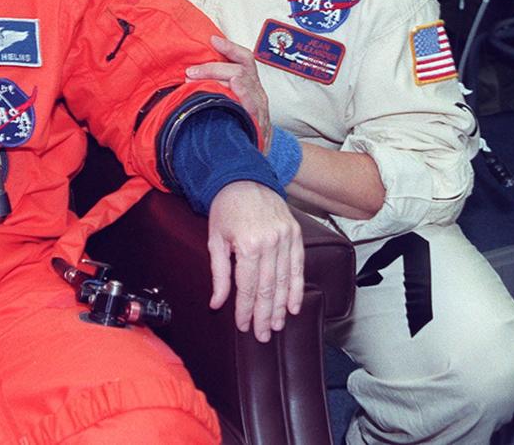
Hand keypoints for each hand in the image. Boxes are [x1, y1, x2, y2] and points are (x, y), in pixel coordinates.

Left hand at [187, 34, 270, 146]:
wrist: (257, 153)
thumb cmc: (241, 123)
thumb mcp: (233, 102)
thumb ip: (218, 87)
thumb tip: (190, 76)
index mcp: (250, 83)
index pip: (244, 58)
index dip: (230, 48)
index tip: (213, 40)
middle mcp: (257, 92)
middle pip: (238, 70)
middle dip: (212, 68)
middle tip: (190, 72)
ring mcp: (259, 107)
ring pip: (243, 82)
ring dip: (217, 79)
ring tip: (196, 81)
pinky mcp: (259, 122)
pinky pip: (251, 105)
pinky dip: (242, 94)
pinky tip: (232, 87)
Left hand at [206, 181, 302, 341]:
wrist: (244, 178)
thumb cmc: (226, 209)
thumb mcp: (214, 240)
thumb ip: (218, 274)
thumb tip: (217, 303)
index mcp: (247, 244)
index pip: (248, 287)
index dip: (246, 310)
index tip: (244, 326)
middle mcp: (270, 242)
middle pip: (268, 289)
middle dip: (265, 315)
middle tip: (262, 335)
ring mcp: (286, 238)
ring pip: (285, 281)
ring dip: (281, 307)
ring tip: (277, 325)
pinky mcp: (295, 235)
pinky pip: (298, 267)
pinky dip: (297, 288)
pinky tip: (294, 306)